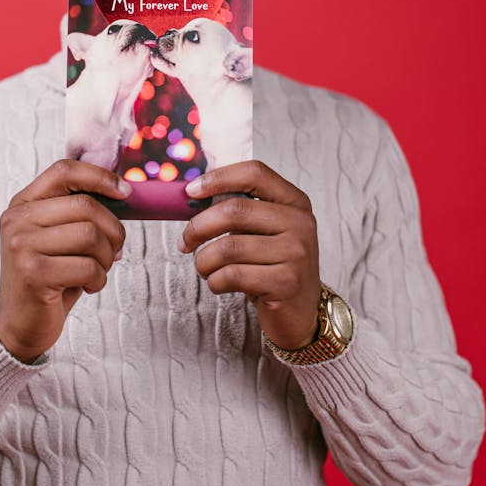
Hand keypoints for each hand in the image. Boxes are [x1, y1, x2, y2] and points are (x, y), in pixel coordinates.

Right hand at [0, 160, 129, 361]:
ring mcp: (21, 245)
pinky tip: (89, 286)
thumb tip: (124, 194)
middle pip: (86, 206)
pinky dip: (99, 278)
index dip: (100, 177)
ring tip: (97, 270)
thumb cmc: (49, 277)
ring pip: (91, 235)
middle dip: (113, 231)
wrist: (20, 323)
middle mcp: (17, 220)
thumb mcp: (60, 238)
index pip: (64, 170)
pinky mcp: (33, 273)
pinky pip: (88, 266)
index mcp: (23, 204)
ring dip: (107, 257)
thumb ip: (80, 213)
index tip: (125, 193)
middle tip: (114, 251)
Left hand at [179, 160, 320, 349]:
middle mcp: (300, 223)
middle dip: (198, 227)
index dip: (218, 178)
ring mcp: (296, 253)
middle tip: (185, 243)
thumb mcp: (264, 232)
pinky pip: (233, 275)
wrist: (300, 312)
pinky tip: (219, 283)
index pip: (255, 173)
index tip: (190, 192)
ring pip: (228, 248)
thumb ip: (239, 212)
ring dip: (204, 261)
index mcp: (294, 202)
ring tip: (204, 268)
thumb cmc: (272, 267)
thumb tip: (191, 196)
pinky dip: (214, 281)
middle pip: (234, 211)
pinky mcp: (286, 283)